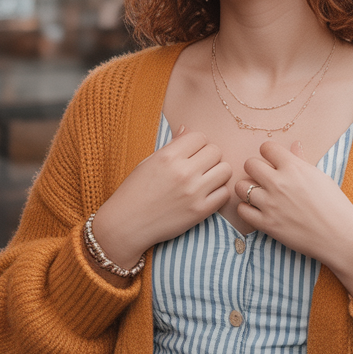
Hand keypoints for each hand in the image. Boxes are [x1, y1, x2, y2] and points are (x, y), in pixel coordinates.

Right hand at [91, 127, 231, 269]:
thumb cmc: (134, 191)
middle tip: (199, 167)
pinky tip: (206, 195)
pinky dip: (218, 193)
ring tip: (205, 180)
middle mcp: (183, 172)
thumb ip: (171, 145)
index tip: (191, 154)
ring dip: (217, 173)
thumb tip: (187, 129)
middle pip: (216, 151)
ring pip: (225, 170)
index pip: (200, 137)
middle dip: (209, 157)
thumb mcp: (148, 162)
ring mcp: (194, 192)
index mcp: (168, 156)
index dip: (197, 144)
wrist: (126, 224)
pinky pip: (224, 193)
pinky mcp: (201, 211)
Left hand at [235, 140, 352, 302]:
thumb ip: (302, 160)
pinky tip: (257, 210)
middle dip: (255, 169)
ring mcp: (270, 204)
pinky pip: (242, 210)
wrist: (341, 237)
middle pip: (249, 164)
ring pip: (241, 187)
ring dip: (247, 189)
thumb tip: (294, 144)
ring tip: (258, 195)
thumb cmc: (336, 206)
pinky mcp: (266, 224)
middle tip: (263, 178)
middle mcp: (279, 182)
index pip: (266, 147)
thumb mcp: (321, 177)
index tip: (273, 162)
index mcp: (294, 167)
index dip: (268, 154)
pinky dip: (246, 209)